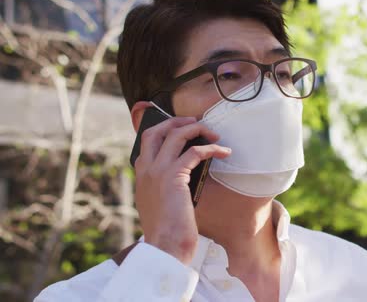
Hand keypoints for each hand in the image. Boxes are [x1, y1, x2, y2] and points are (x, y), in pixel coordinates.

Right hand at [133, 116, 230, 263]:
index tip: (181, 128)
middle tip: (195, 123)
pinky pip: (194, 152)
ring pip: (175, 135)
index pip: (147, 140)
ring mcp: (157, 171)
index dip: (164, 129)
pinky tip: (224, 152)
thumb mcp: (160, 203)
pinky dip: (211, 149)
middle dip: (176, 121)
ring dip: (197, 130)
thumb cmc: (167, 229)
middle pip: (156, 130)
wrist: (165, 246)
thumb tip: (183, 174)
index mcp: (141, 174)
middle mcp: (146, 169)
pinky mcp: (174, 177)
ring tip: (214, 135)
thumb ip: (164, 186)